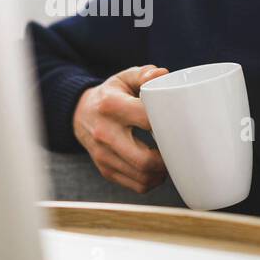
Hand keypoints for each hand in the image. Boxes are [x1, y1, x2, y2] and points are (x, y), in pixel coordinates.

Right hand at [73, 65, 168, 193]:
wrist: (80, 114)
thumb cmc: (110, 95)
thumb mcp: (124, 78)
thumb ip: (144, 74)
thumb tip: (163, 75)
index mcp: (111, 106)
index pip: (146, 120)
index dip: (168, 124)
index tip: (180, 124)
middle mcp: (104, 133)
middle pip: (144, 160)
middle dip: (167, 160)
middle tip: (177, 150)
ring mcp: (103, 155)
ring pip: (142, 177)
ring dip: (162, 174)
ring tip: (169, 161)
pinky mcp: (105, 170)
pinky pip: (135, 185)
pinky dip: (151, 181)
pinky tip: (156, 170)